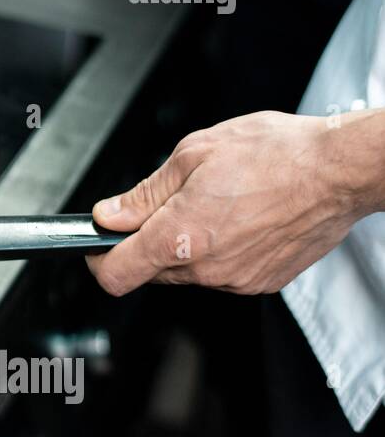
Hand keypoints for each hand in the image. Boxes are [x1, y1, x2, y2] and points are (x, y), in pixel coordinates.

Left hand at [86, 111, 383, 295]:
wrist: (339, 170)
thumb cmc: (274, 154)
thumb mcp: (191, 155)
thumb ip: (143, 194)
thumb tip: (108, 215)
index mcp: (180, 237)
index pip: (116, 274)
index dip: (98, 258)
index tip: (97, 243)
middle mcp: (207, 269)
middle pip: (149, 271)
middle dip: (145, 243)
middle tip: (166, 204)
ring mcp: (237, 280)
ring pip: (185, 272)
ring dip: (183, 245)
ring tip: (213, 204)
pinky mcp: (261, 282)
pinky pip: (220, 273)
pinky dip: (217, 250)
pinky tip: (237, 218)